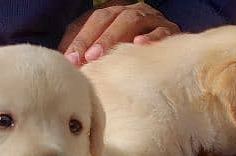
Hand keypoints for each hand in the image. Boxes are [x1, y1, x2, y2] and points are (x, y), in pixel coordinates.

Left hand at [59, 0, 179, 64]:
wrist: (168, 55)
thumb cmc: (129, 53)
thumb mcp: (104, 49)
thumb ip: (84, 51)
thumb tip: (65, 63)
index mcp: (113, 12)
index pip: (91, 19)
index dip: (79, 38)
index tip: (69, 58)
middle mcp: (131, 11)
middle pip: (109, 16)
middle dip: (94, 37)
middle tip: (85, 58)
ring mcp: (151, 18)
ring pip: (132, 19)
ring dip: (114, 37)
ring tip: (100, 55)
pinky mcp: (169, 29)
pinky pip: (160, 30)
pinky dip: (149, 37)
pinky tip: (138, 45)